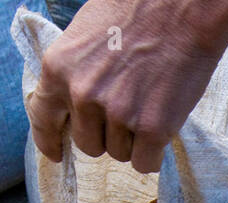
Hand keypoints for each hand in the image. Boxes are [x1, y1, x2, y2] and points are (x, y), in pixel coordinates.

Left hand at [28, 0, 227, 173]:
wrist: (185, 5)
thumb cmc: (138, 10)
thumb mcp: (86, 34)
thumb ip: (75, 72)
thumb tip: (74, 106)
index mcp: (59, 69)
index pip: (43, 120)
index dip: (50, 142)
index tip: (56, 154)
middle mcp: (82, 95)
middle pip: (87, 144)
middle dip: (106, 134)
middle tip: (129, 108)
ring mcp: (117, 114)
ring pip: (119, 153)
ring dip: (133, 140)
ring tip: (150, 104)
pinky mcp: (151, 129)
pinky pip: (144, 163)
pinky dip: (153, 153)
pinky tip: (163, 126)